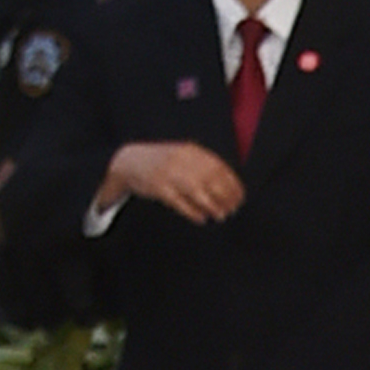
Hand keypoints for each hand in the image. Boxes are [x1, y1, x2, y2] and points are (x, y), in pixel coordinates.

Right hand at [106, 139, 243, 223]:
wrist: (129, 161)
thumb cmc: (163, 162)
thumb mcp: (184, 156)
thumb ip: (204, 167)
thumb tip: (230, 187)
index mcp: (191, 151)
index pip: (219, 168)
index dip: (233, 184)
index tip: (240, 197)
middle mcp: (181, 160)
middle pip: (211, 180)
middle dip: (226, 197)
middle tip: (233, 209)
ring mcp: (169, 173)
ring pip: (198, 192)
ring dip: (213, 206)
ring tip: (221, 215)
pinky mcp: (158, 188)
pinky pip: (180, 203)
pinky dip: (193, 212)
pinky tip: (202, 218)